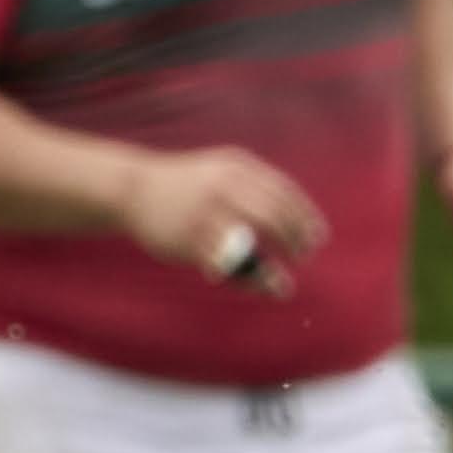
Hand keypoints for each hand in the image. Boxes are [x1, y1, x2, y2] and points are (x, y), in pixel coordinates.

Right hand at [118, 146, 327, 300]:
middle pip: (272, 215)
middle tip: (302, 256)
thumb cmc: (186, 186)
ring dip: (269, 269)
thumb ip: (255, 189)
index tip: (317, 237)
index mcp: (238, 168)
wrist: (134, 189)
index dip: (305, 216)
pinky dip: (239, 278)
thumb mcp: (221, 172)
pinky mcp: (189, 237)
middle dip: (293, 239)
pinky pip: (224, 262)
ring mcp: (206, 212)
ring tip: (280, 284)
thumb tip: (296, 217)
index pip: (284, 192)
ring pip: (250, 243)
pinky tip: (249, 284)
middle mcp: (225, 187)